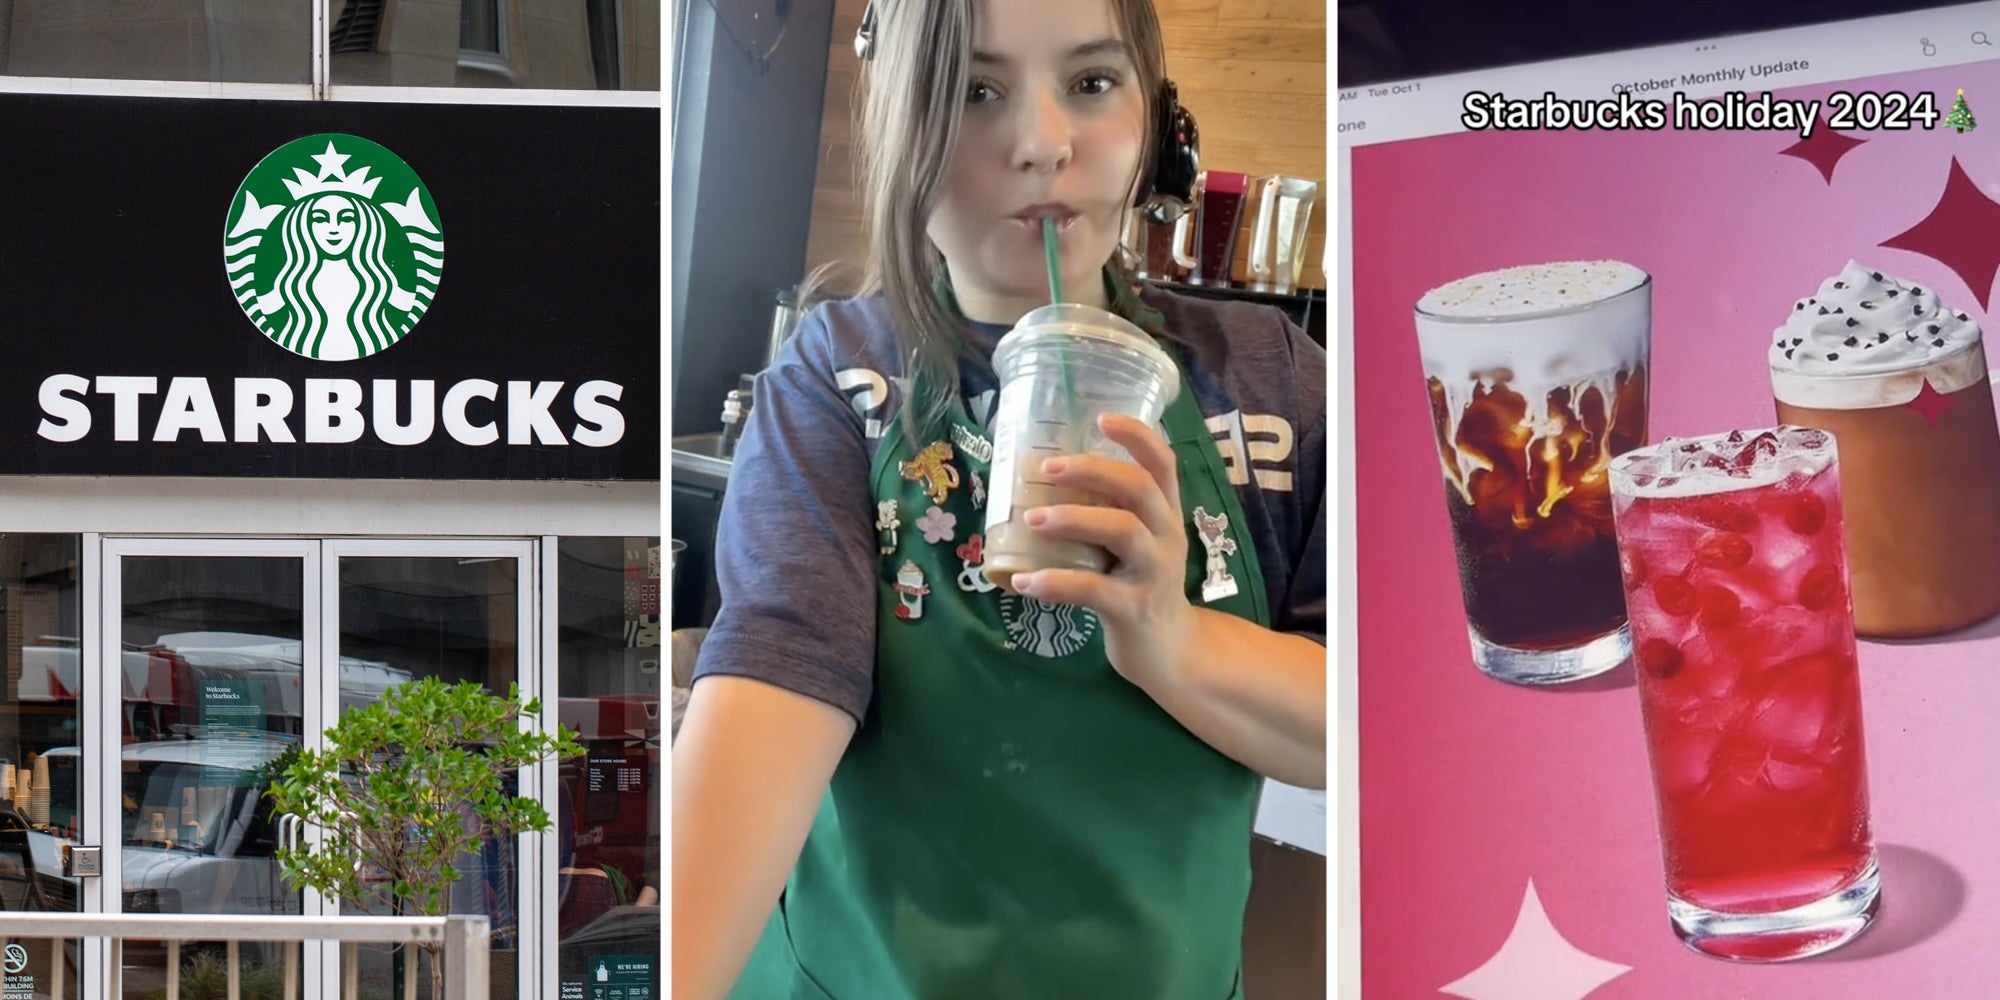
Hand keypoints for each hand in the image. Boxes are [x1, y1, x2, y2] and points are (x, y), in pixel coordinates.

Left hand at [1010, 413, 1195, 683]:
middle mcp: (1167, 536)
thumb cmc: (1140, 585)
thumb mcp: (1137, 543)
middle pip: (1139, 488)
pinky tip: (1023, 582)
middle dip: (1092, 470)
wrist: (1169, 652)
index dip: (1137, 435)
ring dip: (1072, 519)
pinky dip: (1055, 583)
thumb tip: (1043, 479)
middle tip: (1047, 469)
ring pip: (1121, 530)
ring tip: (1031, 519)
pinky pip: (1092, 589)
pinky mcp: (1133, 609)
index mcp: (1167, 514)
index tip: (1102, 417)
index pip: (1163, 463)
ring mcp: (1154, 573)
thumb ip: (1109, 512)